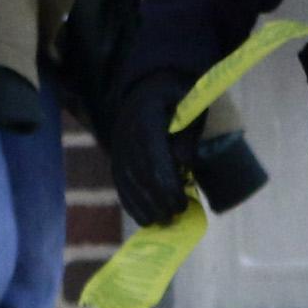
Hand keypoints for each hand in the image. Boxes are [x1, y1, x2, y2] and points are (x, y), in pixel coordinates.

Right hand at [108, 68, 202, 231]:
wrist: (149, 85)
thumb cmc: (177, 96)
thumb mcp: (191, 105)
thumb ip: (187, 133)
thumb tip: (182, 163)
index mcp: (144, 115)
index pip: (151, 155)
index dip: (165, 182)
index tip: (181, 202)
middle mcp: (125, 132)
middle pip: (138, 172)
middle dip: (156, 199)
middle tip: (175, 216)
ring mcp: (118, 145)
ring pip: (126, 180)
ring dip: (143, 205)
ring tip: (161, 222)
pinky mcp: (116, 157)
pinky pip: (120, 182)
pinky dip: (131, 203)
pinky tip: (145, 219)